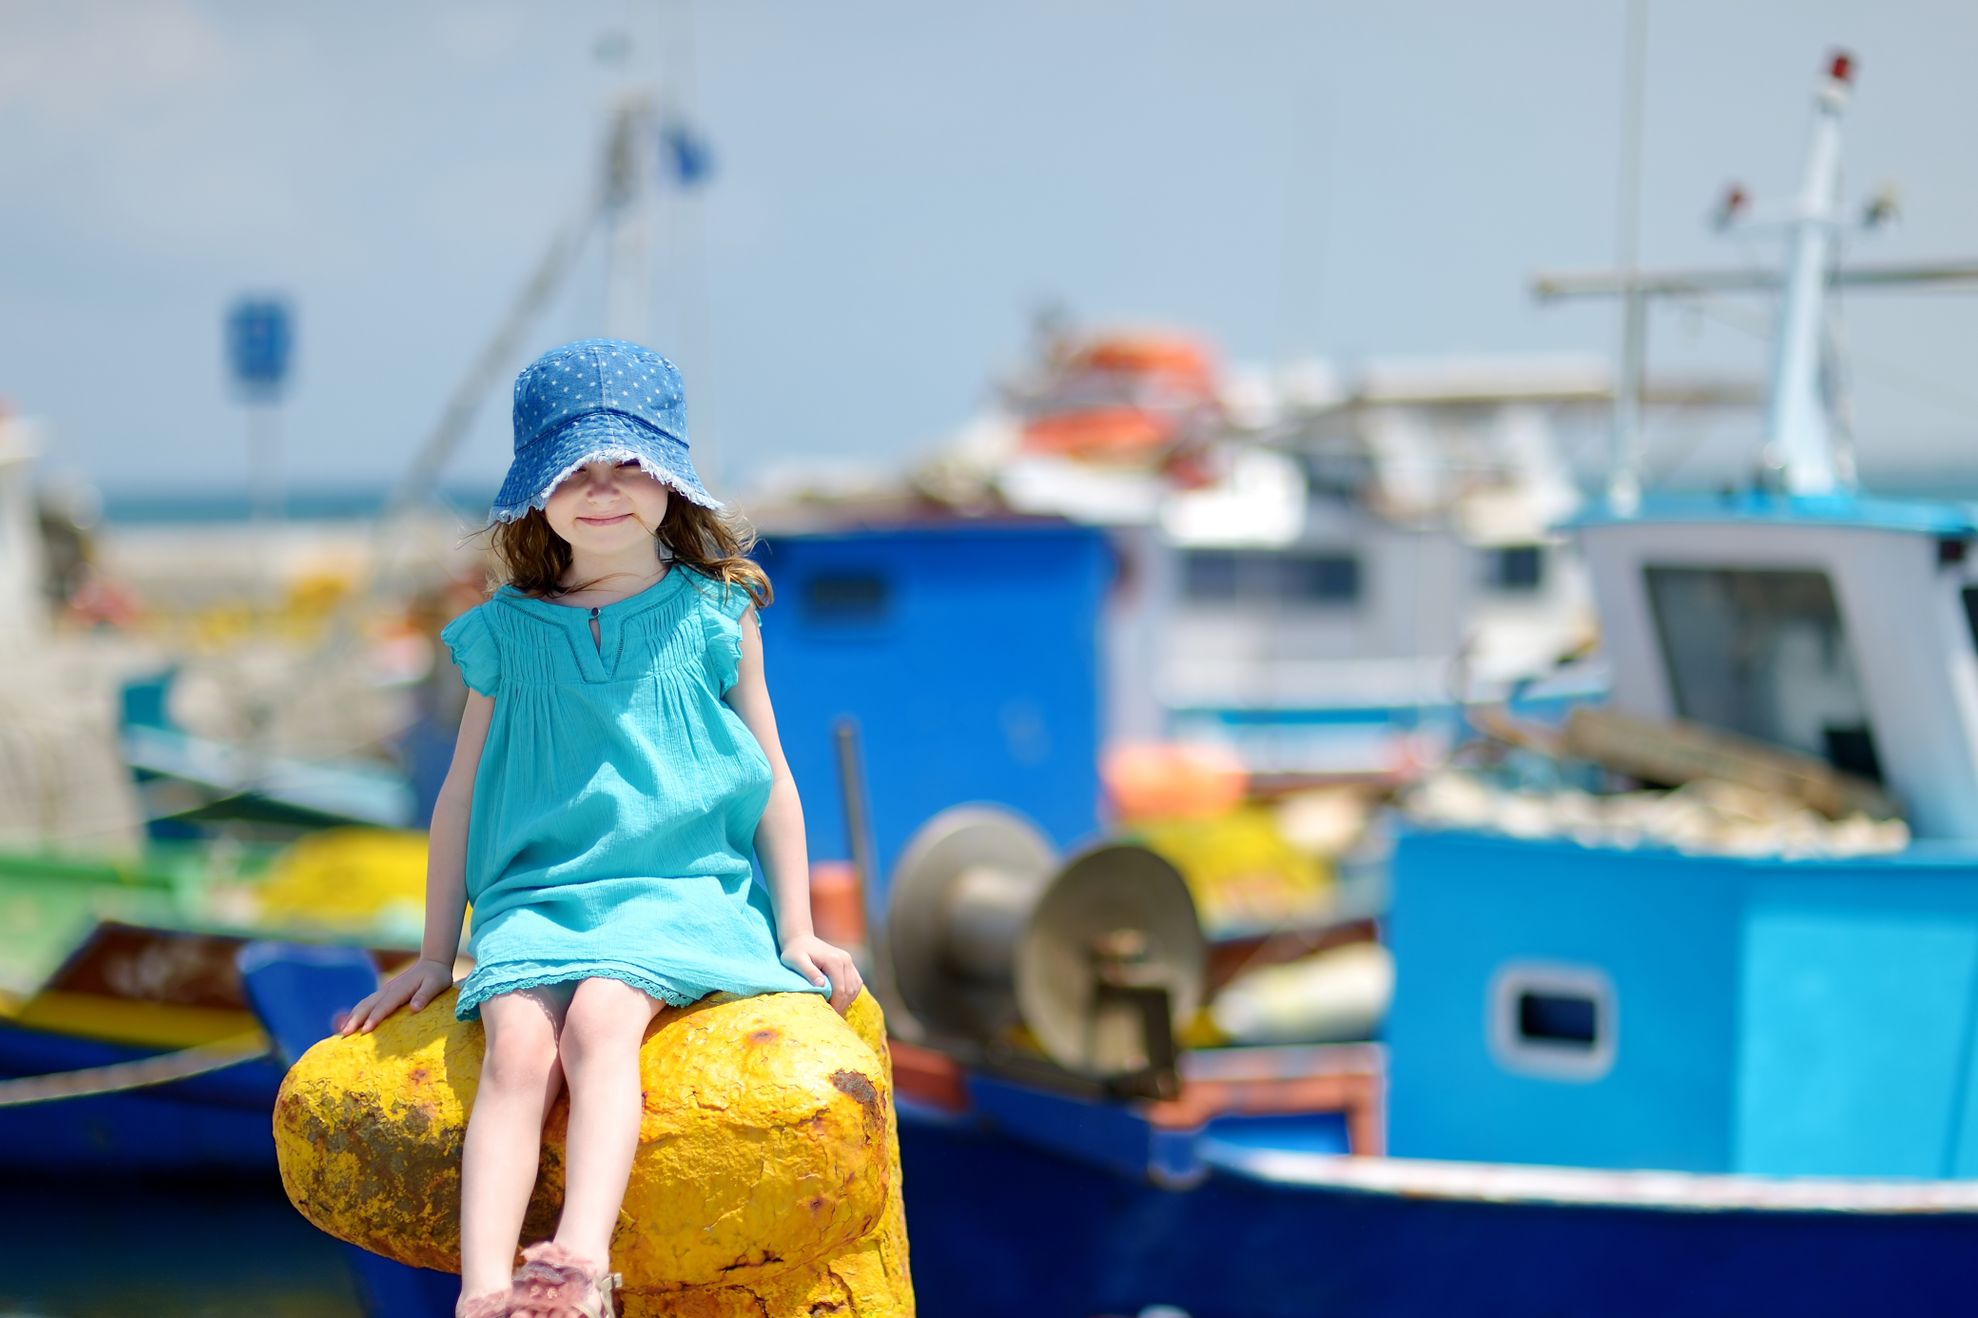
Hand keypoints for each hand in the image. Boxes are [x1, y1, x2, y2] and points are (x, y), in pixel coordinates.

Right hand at [337, 958, 453, 1035]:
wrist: (432, 962)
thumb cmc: (436, 976)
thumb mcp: (436, 984)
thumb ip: (425, 996)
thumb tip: (415, 1008)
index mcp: (400, 989)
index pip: (385, 1005)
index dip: (375, 1018)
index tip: (365, 1030)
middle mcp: (389, 989)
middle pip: (369, 1005)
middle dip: (356, 1019)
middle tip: (344, 1034)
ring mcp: (385, 990)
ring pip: (365, 1003)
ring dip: (353, 1016)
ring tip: (343, 1031)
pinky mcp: (384, 993)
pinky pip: (367, 1003)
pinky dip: (357, 1012)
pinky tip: (350, 1022)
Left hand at [781, 934, 862, 1014]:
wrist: (800, 938)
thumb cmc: (794, 951)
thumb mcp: (796, 961)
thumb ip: (809, 972)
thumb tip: (821, 986)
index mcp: (834, 960)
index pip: (841, 989)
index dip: (835, 1005)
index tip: (827, 1015)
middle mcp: (845, 959)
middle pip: (849, 990)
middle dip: (841, 1005)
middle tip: (830, 1015)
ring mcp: (848, 960)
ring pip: (855, 987)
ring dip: (847, 1000)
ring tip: (834, 1008)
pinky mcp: (848, 963)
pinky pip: (855, 982)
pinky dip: (850, 993)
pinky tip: (839, 999)